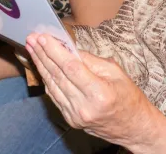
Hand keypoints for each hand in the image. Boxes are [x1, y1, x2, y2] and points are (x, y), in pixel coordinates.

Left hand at [25, 34, 165, 151]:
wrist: (133, 128)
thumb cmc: (128, 97)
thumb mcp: (116, 72)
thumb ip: (91, 60)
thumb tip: (69, 48)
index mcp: (99, 93)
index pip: (70, 67)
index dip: (54, 51)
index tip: (42, 37)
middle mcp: (84, 106)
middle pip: (57, 75)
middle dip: (42, 55)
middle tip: (31, 39)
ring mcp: (75, 115)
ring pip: (52, 85)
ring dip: (40, 65)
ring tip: (32, 49)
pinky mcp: (70, 120)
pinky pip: (54, 96)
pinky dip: (47, 80)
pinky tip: (41, 66)